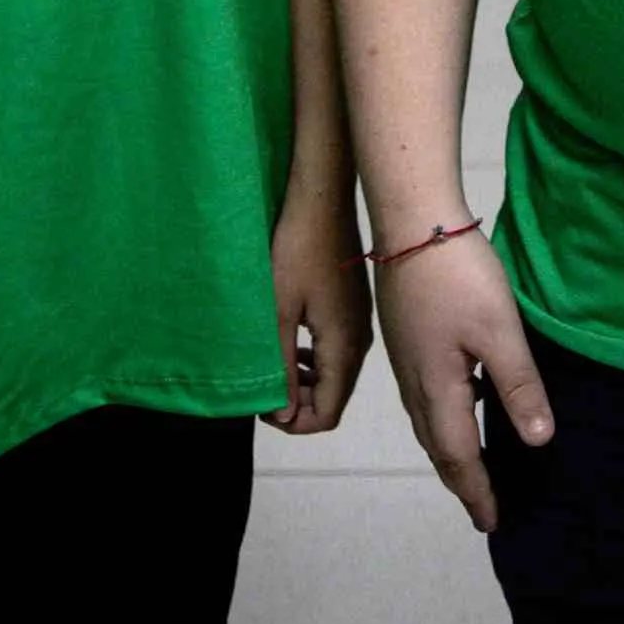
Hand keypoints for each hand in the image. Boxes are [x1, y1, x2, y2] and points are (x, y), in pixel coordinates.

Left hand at [267, 182, 372, 434]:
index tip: (263, 407)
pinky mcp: (354, 310)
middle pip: (333, 398)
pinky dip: (313, 360)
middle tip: (263, 386)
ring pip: (334, 376)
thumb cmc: (296, 251)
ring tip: (273, 366)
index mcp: (343, 348)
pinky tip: (291, 343)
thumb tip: (282, 415)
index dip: (295, 423)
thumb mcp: (278, 313)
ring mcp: (359, 326)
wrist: (323, 200)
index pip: (328, 414)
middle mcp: (359, 343)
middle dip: (298, 403)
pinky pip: (336, 352)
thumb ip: (280, 368)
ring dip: (304, 382)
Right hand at [372, 231, 552, 532]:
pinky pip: (424, 400)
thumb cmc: (458, 276)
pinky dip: (443, 421)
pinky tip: (461, 404)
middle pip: (437, 447)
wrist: (410, 222)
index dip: (477, 491)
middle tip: (483, 508)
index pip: (459, 457)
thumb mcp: (500, 331)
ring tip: (471, 468)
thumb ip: (519, 386)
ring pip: (427, 424)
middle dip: (461, 480)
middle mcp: (415, 384)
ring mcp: (405, 361)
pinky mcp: (405, 340)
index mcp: (438, 389)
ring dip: (449, 452)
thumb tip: (538, 442)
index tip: (493, 522)